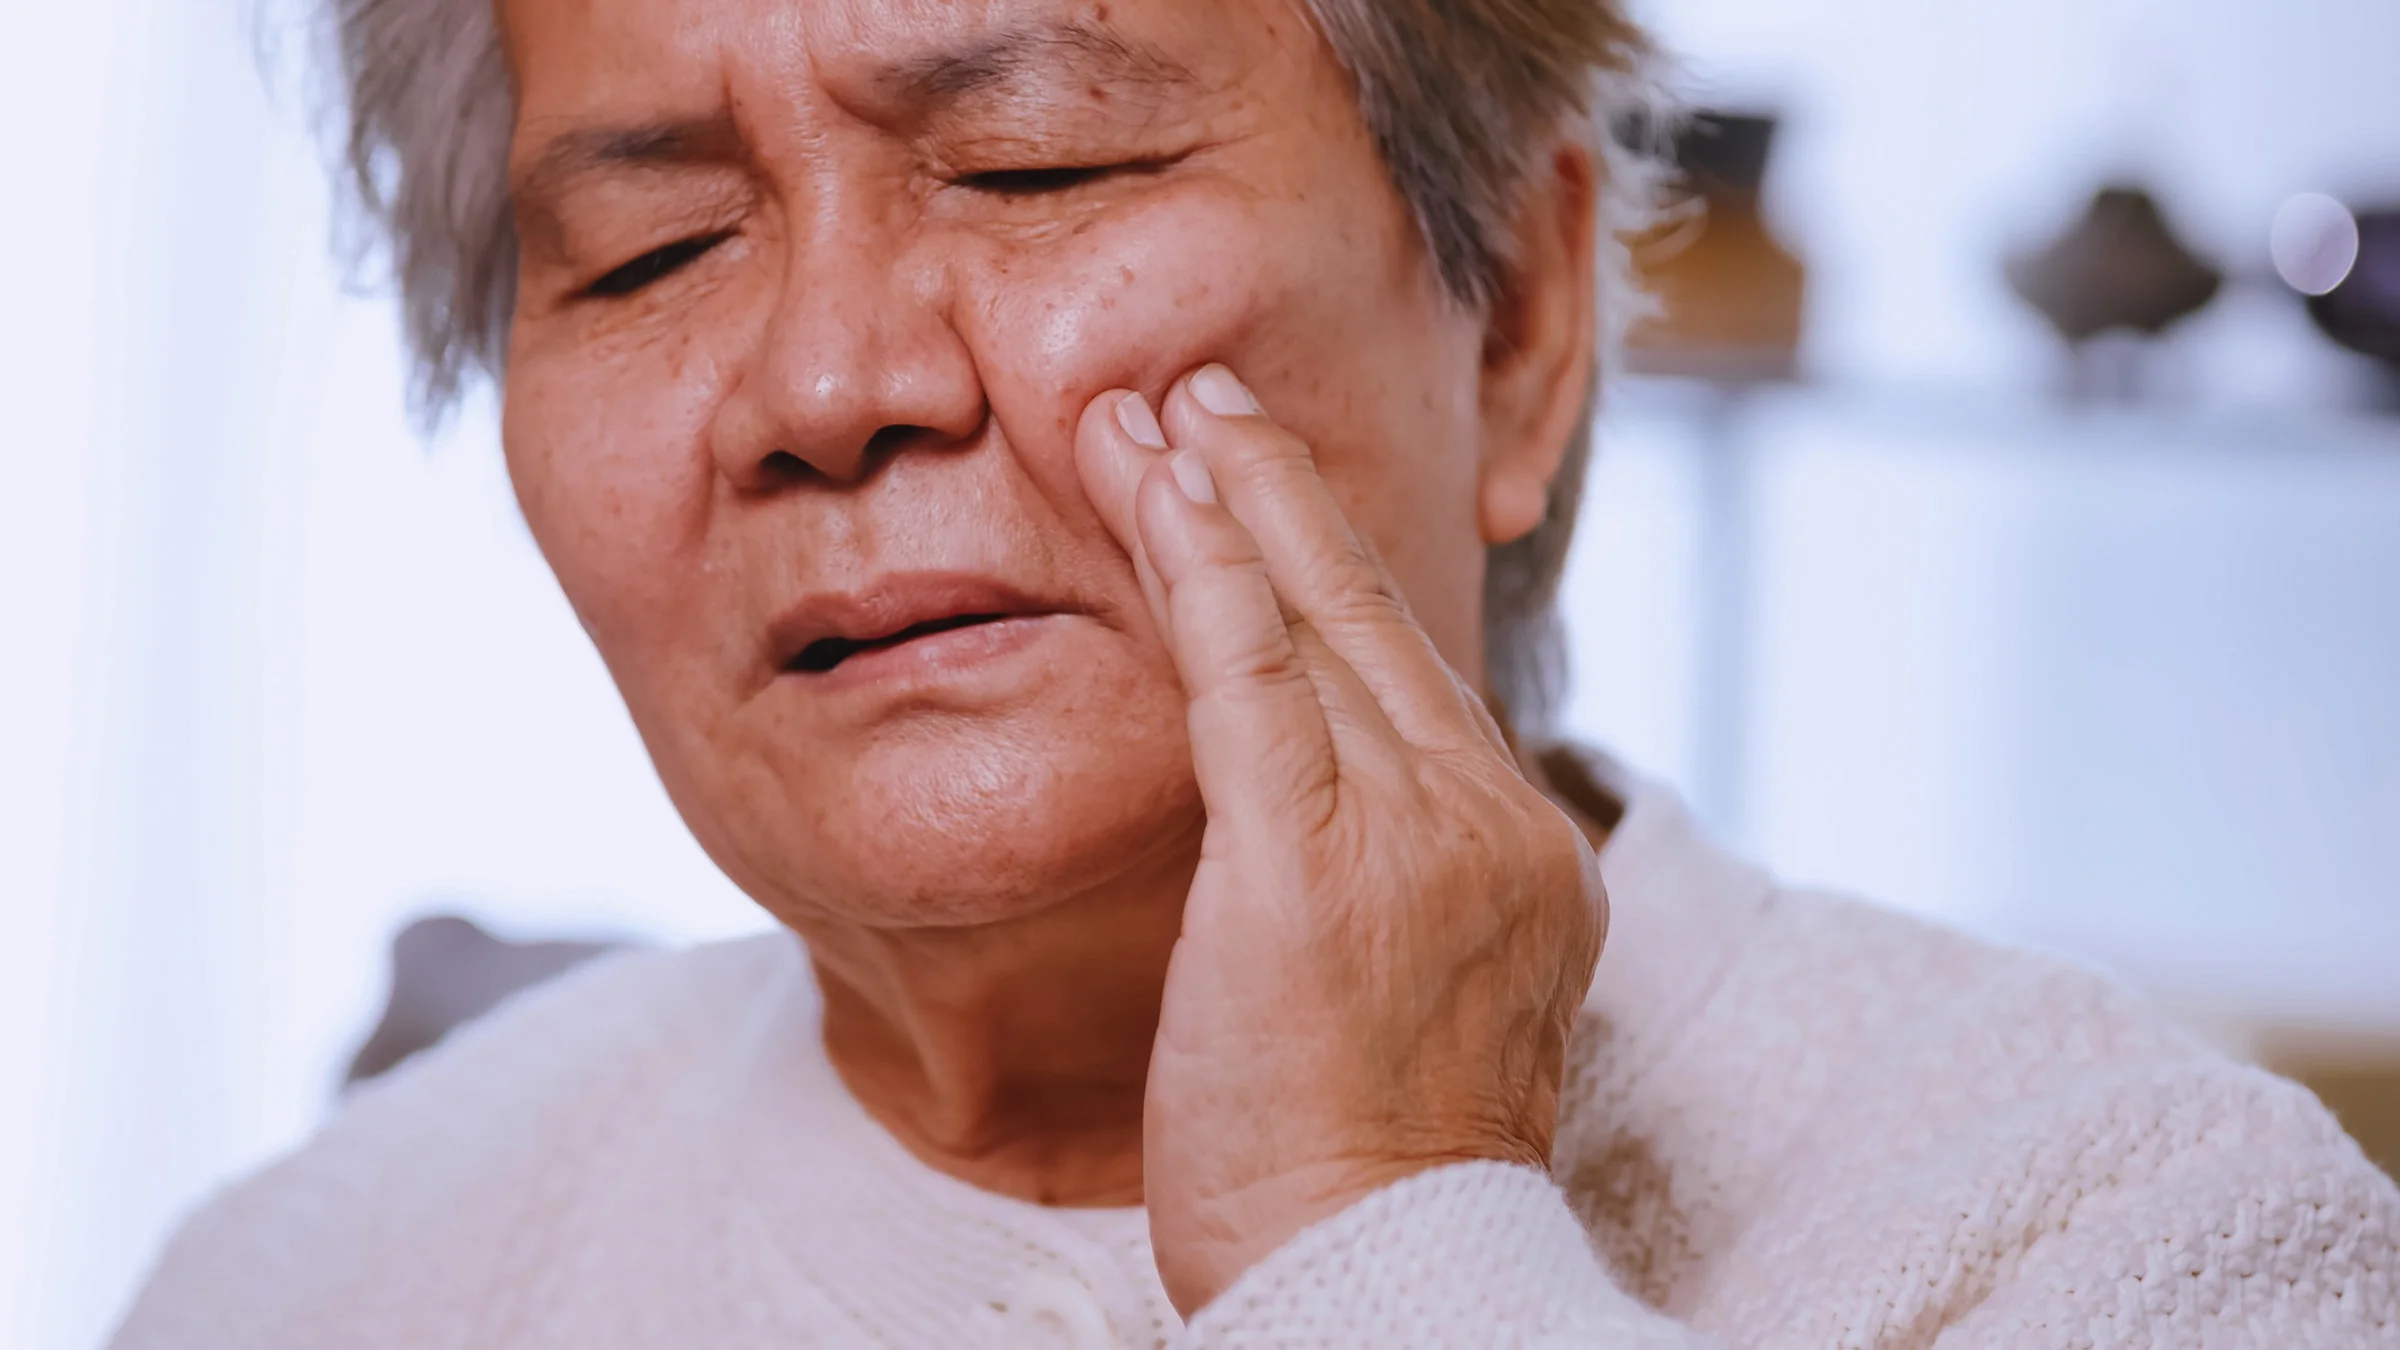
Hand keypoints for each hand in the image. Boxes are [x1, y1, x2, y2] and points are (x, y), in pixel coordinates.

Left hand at [1072, 365, 1607, 1315]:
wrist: (1382, 1281)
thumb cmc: (1367, 1165)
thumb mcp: (1420, 994)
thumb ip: (1399, 873)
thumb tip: (1330, 808)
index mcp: (1524, 851)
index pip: (1414, 671)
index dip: (1332, 566)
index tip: (1267, 486)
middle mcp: (1491, 822)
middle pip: (1372, 619)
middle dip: (1280, 495)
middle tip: (1209, 393)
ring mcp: (1415, 838)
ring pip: (1309, 626)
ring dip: (1224, 501)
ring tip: (1156, 412)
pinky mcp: (1314, 868)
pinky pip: (1251, 680)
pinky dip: (1202, 570)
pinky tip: (1160, 486)